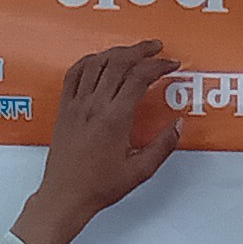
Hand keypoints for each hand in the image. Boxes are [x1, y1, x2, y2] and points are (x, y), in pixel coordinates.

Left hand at [11, 40, 184, 243]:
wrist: (66, 195)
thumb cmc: (99, 186)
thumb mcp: (140, 171)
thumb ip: (162, 146)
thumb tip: (178, 125)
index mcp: (115, 119)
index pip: (138, 77)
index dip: (158, 66)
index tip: (171, 64)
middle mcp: (94, 106)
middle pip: (118, 62)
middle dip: (140, 50)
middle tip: (156, 48)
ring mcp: (76, 104)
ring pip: (96, 63)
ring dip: (117, 51)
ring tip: (132, 51)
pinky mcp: (64, 108)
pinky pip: (74, 73)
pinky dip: (89, 60)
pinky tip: (99, 60)